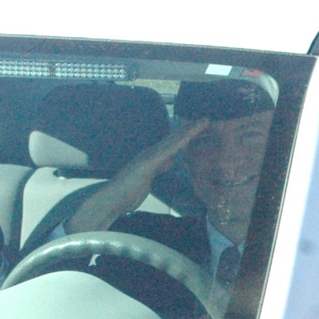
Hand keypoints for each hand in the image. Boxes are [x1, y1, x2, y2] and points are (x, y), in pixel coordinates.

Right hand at [64, 120, 207, 235]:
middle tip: (207, 119)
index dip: (187, 136)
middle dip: (191, 129)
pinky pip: (167, 151)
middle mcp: (151, 153)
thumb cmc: (128, 193)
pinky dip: (178, 143)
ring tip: (203, 122)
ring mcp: (149, 157)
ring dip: (189, 131)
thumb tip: (171, 160)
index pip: (173, 145)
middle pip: (175, 139)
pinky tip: (189, 137)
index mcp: (152, 157)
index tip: (200, 129)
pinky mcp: (147, 163)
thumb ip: (160, 168)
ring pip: (173, 141)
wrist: (111, 199)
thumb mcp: (149, 178)